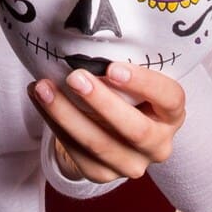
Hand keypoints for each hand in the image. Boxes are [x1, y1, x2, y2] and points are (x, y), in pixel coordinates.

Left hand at [29, 62, 185, 182]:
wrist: (114, 133)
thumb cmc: (128, 94)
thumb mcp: (136, 81)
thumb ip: (123, 68)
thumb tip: (88, 37)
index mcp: (172, 114)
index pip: (169, 98)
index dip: (144, 83)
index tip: (113, 67)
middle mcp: (159, 144)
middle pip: (134, 129)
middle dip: (101, 102)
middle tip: (74, 77)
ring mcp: (132, 164)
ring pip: (98, 143)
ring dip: (65, 114)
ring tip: (42, 87)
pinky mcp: (103, 173)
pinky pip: (76, 151)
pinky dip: (54, 123)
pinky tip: (39, 100)